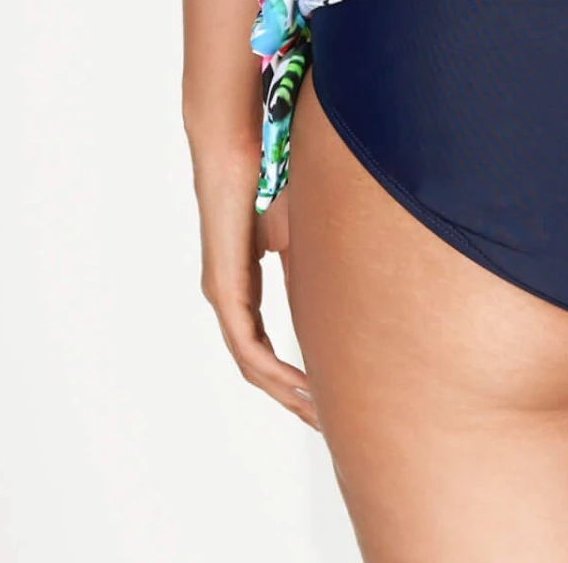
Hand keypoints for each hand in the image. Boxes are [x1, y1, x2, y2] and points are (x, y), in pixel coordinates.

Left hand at [191, 135, 318, 428]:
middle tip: (324, 422)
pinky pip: (248, 346)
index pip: (265, 343)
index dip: (293, 372)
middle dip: (292, 396)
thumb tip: (344, 275)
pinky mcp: (225, 288)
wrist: (237, 145)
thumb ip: (312, 259)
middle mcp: (227, 295)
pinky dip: (273, 371)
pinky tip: (300, 386)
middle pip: (258, 364)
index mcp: (243, 281)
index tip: (324, 392)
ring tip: (316, 413)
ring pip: (252, 363)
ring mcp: (223, 294)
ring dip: (285, 392)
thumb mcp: (301, 227)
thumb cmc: (267, 172)